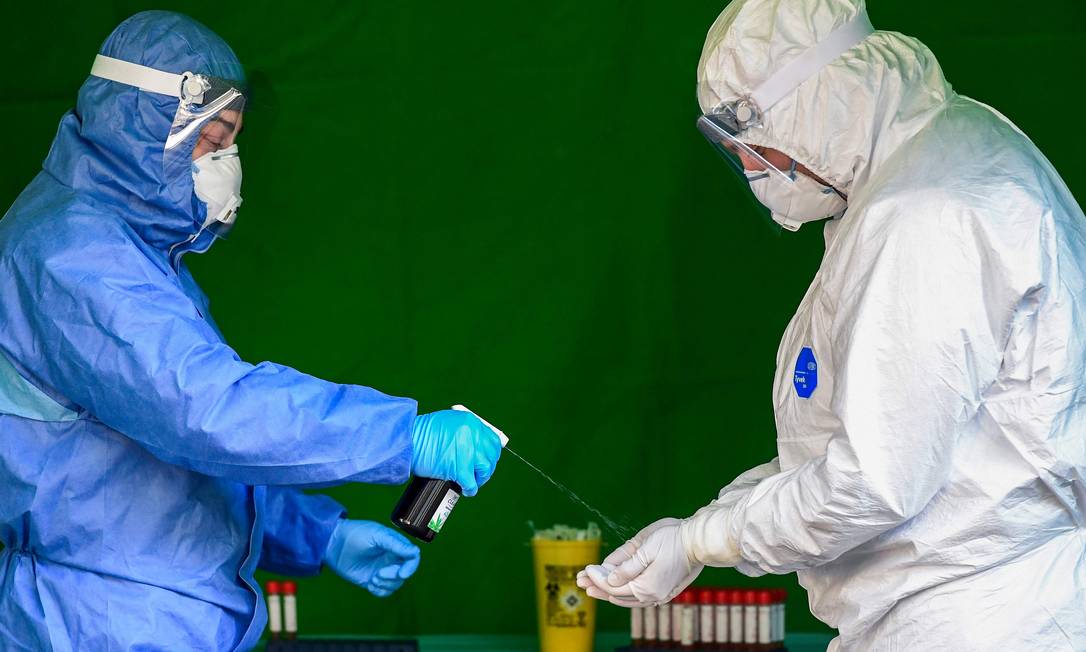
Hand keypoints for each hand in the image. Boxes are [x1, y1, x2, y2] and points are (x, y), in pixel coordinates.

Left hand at [323, 520, 420, 596]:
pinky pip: (384, 591)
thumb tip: (415, 552)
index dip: (411, 567)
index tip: (402, 573)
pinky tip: (370, 584)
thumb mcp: (377, 536)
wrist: (333, 544)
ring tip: (373, 578)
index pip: (412, 558)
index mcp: (396, 546)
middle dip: (394, 577)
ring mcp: (383, 570)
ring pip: (395, 584)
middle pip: (405, 573)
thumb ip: (396, 545)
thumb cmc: (355, 534)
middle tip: (378, 574)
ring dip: (386, 584)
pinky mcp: (373, 580)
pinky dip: (380, 591)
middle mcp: (391, 558)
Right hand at [411, 410, 501, 496]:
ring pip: (485, 469)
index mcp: (471, 422)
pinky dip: (470, 489)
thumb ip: (464, 432)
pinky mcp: (460, 468)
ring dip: (480, 478)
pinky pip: (472, 483)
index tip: (485, 459)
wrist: (406, 441)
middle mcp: (473, 434)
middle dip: (487, 466)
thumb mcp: (448, 423)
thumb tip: (475, 446)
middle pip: (492, 454)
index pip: (492, 439)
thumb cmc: (421, 434)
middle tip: (479, 473)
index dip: (490, 452)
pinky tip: (466, 490)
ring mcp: (468, 451)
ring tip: (471, 481)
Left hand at [576, 517, 702, 606]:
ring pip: (626, 599)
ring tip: (591, 588)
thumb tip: (608, 579)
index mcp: (646, 586)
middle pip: (617, 594)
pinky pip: (637, 598)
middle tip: (579, 581)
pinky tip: (615, 592)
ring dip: (608, 592)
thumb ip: (626, 567)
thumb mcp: (646, 549)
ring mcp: (658, 595)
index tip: (585, 568)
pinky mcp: (663, 591)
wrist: (699, 542)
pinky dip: (623, 595)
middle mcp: (652, 595)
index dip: (596, 578)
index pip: (612, 586)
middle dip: (597, 587)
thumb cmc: (673, 540)